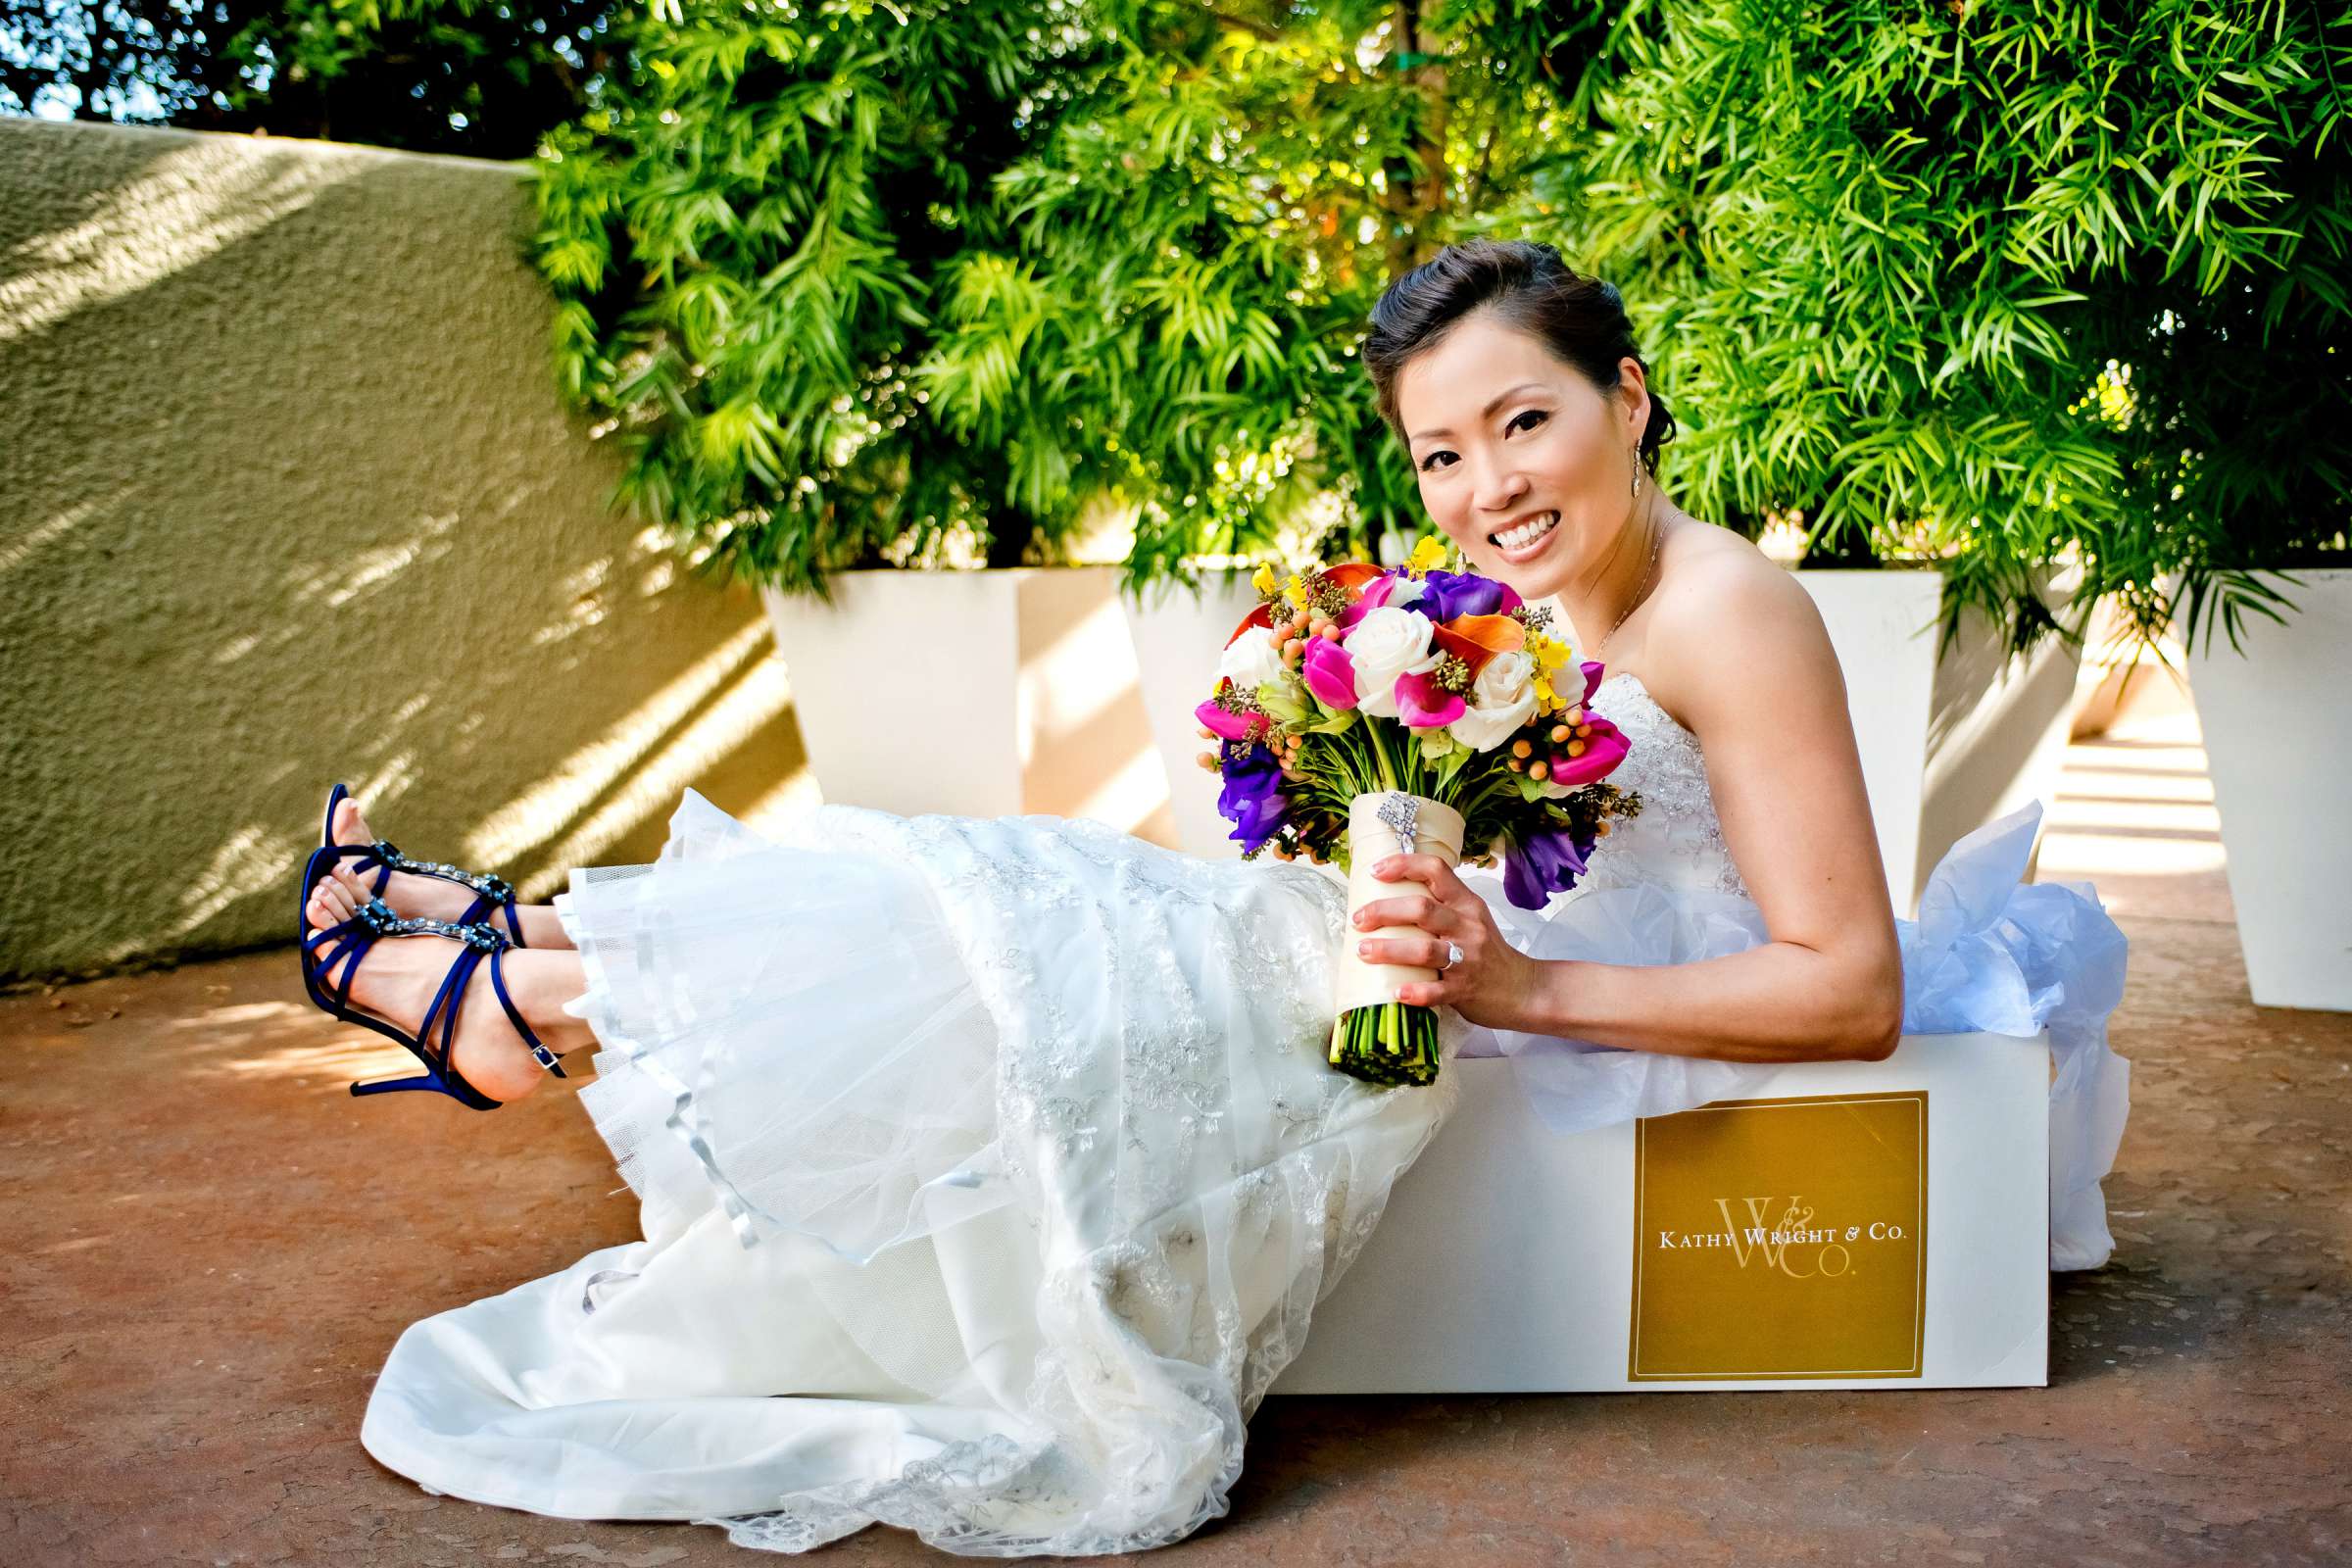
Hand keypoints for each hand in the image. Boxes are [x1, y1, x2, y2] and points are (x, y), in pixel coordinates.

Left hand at [1351, 853, 1544, 1031]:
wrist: (1525, 988)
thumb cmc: (1489, 953)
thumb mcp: (1471, 919)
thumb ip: (1441, 907)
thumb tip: (1389, 899)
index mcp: (1466, 904)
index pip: (1436, 870)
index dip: (1403, 865)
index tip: (1374, 872)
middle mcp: (1467, 927)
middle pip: (1422, 909)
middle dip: (1383, 911)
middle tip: (1358, 920)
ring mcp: (1467, 960)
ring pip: (1425, 950)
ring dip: (1389, 950)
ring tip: (1363, 952)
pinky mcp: (1465, 991)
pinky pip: (1436, 991)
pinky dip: (1414, 992)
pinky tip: (1395, 992)